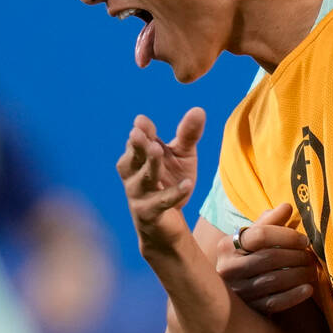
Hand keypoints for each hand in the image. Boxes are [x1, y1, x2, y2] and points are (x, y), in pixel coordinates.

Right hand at [116, 107, 204, 252]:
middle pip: (133, 158)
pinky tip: (187, 184)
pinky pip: (160, 203)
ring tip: (157, 149)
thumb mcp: (183, 156)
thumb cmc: (172, 182)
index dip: (141, 131)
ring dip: (149, 164)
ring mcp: (138, 195)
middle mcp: (133, 174)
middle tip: (140, 133)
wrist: (170, 223)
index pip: (138, 141)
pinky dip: (172, 194)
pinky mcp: (148, 214)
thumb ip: (188, 135)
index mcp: (139, 157)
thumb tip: (198, 110)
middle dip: (136, 145)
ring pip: (142, 179)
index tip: (141, 121)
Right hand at [216, 203, 318, 313]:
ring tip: (312, 271)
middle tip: (311, 257)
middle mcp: (227, 269)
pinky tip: (308, 289)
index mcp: (227, 246)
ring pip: (274, 280)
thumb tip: (286, 206)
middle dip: (296, 256)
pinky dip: (294, 295)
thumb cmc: (249, 258)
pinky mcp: (248, 310)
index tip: (305, 240)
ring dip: (299, 275)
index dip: (287, 236)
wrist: (232, 296)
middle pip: (269, 258)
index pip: (261, 235)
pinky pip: (275, 302)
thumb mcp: (253, 238)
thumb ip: (269, 222)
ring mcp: (237, 292)